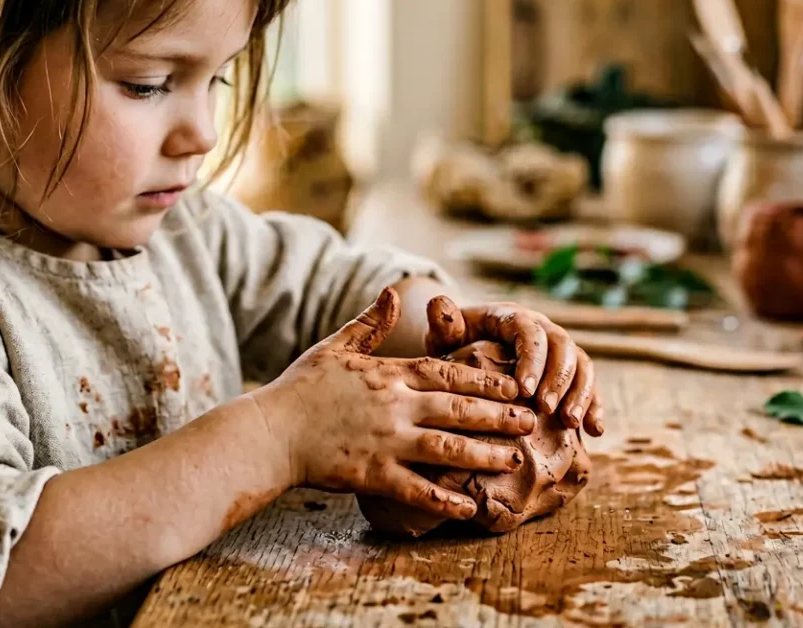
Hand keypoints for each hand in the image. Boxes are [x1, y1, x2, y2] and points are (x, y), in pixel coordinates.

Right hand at [253, 288, 536, 519]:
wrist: (269, 433)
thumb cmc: (300, 389)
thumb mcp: (336, 346)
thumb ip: (370, 323)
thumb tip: (394, 294)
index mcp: (389, 375)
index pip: (448, 373)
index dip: (485, 379)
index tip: (515, 383)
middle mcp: (395, 407)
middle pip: (459, 410)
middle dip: (500, 416)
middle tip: (532, 420)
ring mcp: (386, 443)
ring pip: (448, 449)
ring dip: (484, 454)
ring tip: (515, 460)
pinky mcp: (373, 475)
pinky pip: (416, 490)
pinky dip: (445, 499)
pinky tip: (470, 507)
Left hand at [424, 296, 601, 433]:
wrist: (471, 352)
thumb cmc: (456, 346)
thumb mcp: (447, 336)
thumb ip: (444, 324)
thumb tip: (437, 303)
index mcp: (514, 318)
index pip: (530, 332)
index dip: (532, 360)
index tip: (524, 390)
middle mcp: (543, 330)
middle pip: (563, 347)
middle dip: (557, 379)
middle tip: (545, 410)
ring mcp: (559, 351)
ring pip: (582, 365)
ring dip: (580, 393)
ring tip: (570, 423)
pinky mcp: (570, 373)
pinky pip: (589, 385)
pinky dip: (594, 405)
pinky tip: (594, 431)